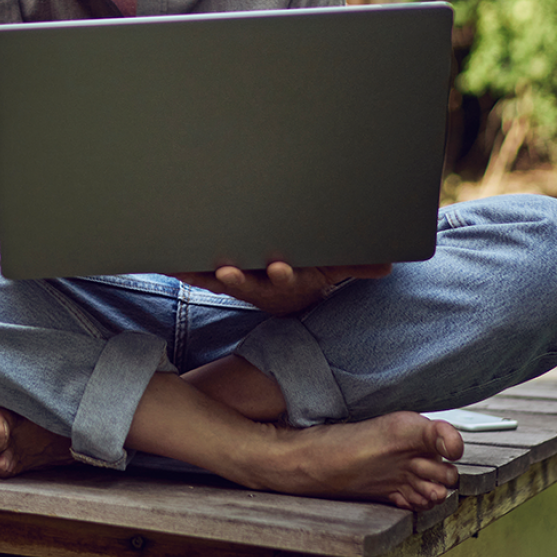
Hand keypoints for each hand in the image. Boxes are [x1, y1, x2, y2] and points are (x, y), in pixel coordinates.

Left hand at [174, 261, 392, 316]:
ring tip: (187, 268)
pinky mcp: (219, 278)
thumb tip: (387, 266)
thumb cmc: (311, 273)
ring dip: (203, 276)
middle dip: (238, 277)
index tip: (281, 268)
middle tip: (227, 270)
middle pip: (249, 283)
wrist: (290, 294)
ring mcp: (239, 283)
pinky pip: (199, 275)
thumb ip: (357, 266)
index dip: (283, 274)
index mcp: (288, 280)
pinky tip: (169, 262)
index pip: (287, 279)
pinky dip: (185, 269)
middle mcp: (261, 284)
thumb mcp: (333, 269)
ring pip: (220, 281)